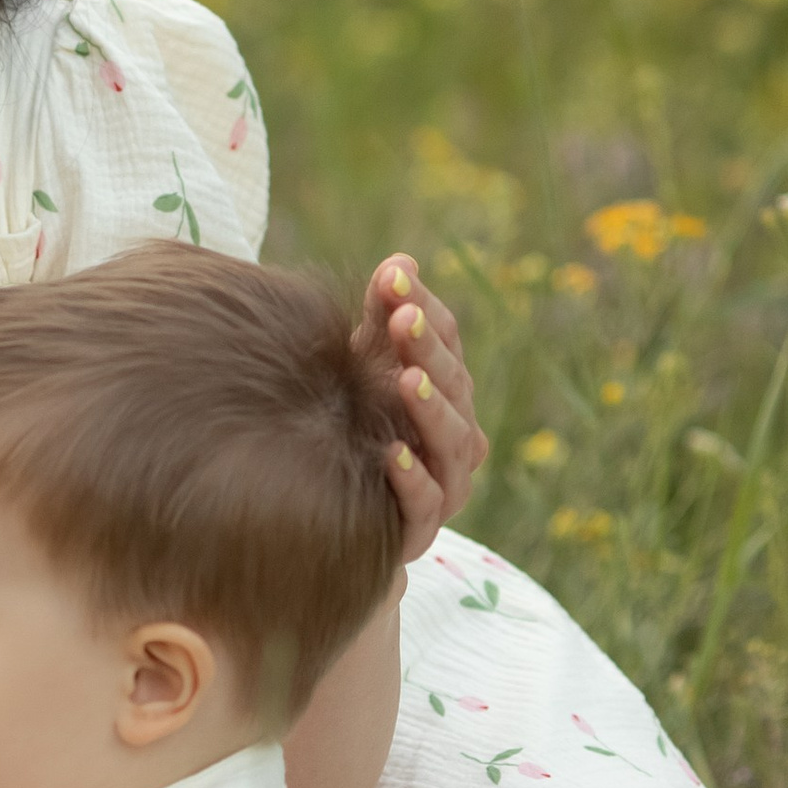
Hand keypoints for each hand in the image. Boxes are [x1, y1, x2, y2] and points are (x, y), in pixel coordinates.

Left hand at [362, 253, 487, 554]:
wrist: (332, 512)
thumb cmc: (356, 424)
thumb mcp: (364, 363)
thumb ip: (381, 315)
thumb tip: (400, 260)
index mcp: (447, 392)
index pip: (447, 344)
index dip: (424, 309)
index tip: (392, 277)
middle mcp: (456, 436)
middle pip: (454, 389)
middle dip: (430, 350)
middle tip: (402, 317)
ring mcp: (444, 484)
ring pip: (451, 445)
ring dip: (430, 409)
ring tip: (406, 378)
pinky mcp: (419, 528)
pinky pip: (425, 505)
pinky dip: (412, 479)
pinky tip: (389, 453)